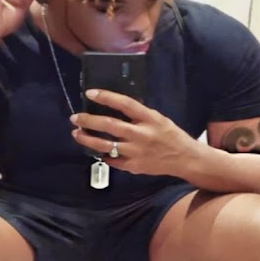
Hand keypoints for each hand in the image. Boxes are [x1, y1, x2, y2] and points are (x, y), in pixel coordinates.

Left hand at [71, 89, 197, 176]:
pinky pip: (112, 160)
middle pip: (109, 126)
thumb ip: (138, 114)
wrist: (184, 159)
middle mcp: (141, 135)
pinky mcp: (133, 167)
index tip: (90, 93)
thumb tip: (115, 105)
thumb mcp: (158, 118)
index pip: (124, 104)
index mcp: (149, 118)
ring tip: (77, 134)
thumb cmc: (170, 135)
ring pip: (105, 146)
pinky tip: (95, 150)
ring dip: (88, 139)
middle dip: (89, 121)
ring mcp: (136, 152)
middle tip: (75, 118)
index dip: (106, 97)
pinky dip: (102, 154)